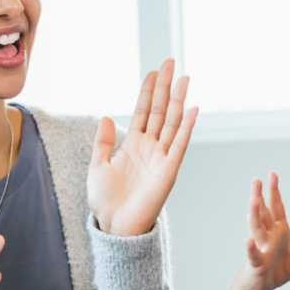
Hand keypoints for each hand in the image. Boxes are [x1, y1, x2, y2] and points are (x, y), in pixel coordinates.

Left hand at [88, 60, 197, 236]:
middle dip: (165, 87)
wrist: (115, 226)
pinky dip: (186, 127)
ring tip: (184, 78)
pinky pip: (179, 144)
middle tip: (170, 63)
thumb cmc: (106, 202)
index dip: (148, 91)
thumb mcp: (97, 166)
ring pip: (171, 122)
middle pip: (159, 110)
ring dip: (178, 100)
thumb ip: (103, 142)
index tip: (153, 71)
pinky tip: (192, 109)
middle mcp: (149, 148)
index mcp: (132, 145)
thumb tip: (106, 116)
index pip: (143, 111)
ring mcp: (161, 157)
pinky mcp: (169, 170)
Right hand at [219, 173, 289, 289]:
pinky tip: (248, 241)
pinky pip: (253, 255)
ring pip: (256, 229)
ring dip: (254, 215)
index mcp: (277, 233)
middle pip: (263, 213)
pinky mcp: (255, 264)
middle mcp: (267, 237)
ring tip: (253, 200)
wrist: (258, 289)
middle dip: (260, 196)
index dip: (274, 192)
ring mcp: (259, 249)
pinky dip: (250, 248)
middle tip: (257, 179)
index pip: (276, 209)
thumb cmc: (274, 272)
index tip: (272, 175)